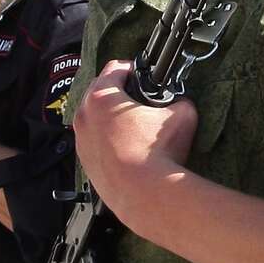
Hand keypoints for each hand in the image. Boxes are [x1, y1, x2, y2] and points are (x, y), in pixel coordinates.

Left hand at [71, 60, 196, 229]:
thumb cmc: (157, 152)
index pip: (115, 68)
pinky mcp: (84, 161)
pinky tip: (129, 149)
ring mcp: (82, 139)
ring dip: (111, 118)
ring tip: (134, 127)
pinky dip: (108, 140)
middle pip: (99, 92)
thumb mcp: (182, 115)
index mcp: (103, 97)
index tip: (143, 75)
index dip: (133, 68)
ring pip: (94, 118)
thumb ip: (180, 101)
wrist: (144, 194)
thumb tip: (181, 102)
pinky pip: (95, 141)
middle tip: (140, 99)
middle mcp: (85, 115)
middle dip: (119, 92)